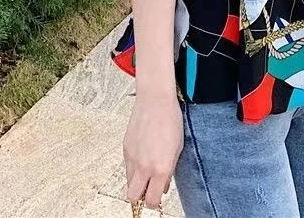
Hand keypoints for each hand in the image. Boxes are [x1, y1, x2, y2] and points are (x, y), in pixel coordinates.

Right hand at [124, 91, 183, 209]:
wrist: (155, 100)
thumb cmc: (170, 119)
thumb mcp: (178, 148)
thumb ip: (169, 171)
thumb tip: (163, 187)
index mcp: (160, 168)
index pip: (152, 200)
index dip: (155, 202)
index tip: (157, 197)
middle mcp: (144, 166)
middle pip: (134, 197)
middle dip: (141, 196)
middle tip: (148, 188)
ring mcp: (132, 158)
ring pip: (128, 182)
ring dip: (137, 181)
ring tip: (147, 170)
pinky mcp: (125, 149)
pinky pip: (127, 166)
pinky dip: (133, 167)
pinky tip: (143, 155)